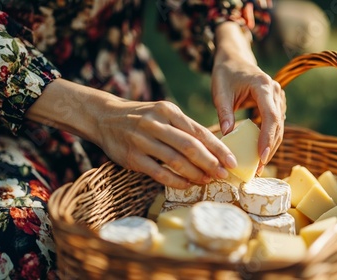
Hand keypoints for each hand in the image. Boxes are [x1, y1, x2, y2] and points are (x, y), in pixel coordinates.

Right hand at [27, 79, 236, 188]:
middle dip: (210, 163)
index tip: (232, 161)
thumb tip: (215, 147)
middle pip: (189, 146)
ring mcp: (142, 141)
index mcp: (168, 111)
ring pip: (175, 161)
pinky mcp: (132, 157)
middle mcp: (156, 124)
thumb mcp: (163, 113)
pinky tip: (187, 185)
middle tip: (224, 174)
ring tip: (208, 181)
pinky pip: (159, 173)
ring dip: (195, 174)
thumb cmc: (142, 117)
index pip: (199, 131)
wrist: (105, 117)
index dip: (218, 148)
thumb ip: (185, 128)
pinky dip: (176, 181)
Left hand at [213, 22, 285, 172]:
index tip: (262, 157)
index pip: (271, 116)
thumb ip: (224, 112)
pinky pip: (275, 125)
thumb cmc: (225, 74)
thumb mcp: (220, 92)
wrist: (234, 59)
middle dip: (270, 148)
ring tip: (259, 166)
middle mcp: (275, 92)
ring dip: (271, 146)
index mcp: (263, 86)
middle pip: (278, 125)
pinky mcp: (275, 105)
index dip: (268, 138)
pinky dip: (268, 139)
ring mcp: (278, 98)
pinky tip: (259, 154)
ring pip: (279, 127)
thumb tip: (227, 135)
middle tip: (259, 168)